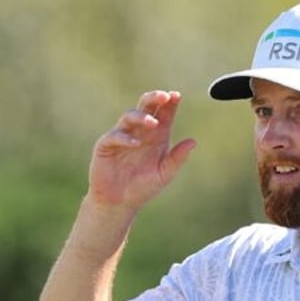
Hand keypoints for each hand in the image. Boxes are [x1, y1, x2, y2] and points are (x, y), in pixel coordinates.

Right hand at [88, 90, 195, 209]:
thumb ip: (177, 158)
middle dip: (154, 99)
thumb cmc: (143, 188)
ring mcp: (122, 137)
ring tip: (152, 123)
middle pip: (145, 107)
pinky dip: (125, 138)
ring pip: (129, 117)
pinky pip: (114, 136)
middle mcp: (139, 132)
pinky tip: (136, 144)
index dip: (170, 104)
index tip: (176, 96)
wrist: (120, 204)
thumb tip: (193, 141)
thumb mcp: (164, 174)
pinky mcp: (106, 146)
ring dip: (141, 117)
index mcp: (156, 136)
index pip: (164, 114)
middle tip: (164, 96)